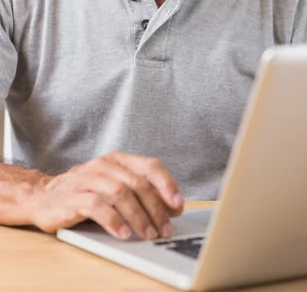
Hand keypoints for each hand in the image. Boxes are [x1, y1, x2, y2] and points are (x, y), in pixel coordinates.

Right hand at [30, 152, 183, 239]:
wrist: (43, 196)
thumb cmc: (85, 192)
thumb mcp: (114, 186)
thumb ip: (140, 192)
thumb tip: (171, 208)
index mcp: (118, 159)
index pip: (150, 165)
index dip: (167, 184)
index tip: (178, 204)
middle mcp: (104, 165)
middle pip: (137, 183)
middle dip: (155, 208)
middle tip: (164, 228)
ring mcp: (88, 179)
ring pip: (120, 193)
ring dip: (138, 216)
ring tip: (148, 233)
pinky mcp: (73, 197)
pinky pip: (97, 207)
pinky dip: (113, 221)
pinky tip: (123, 233)